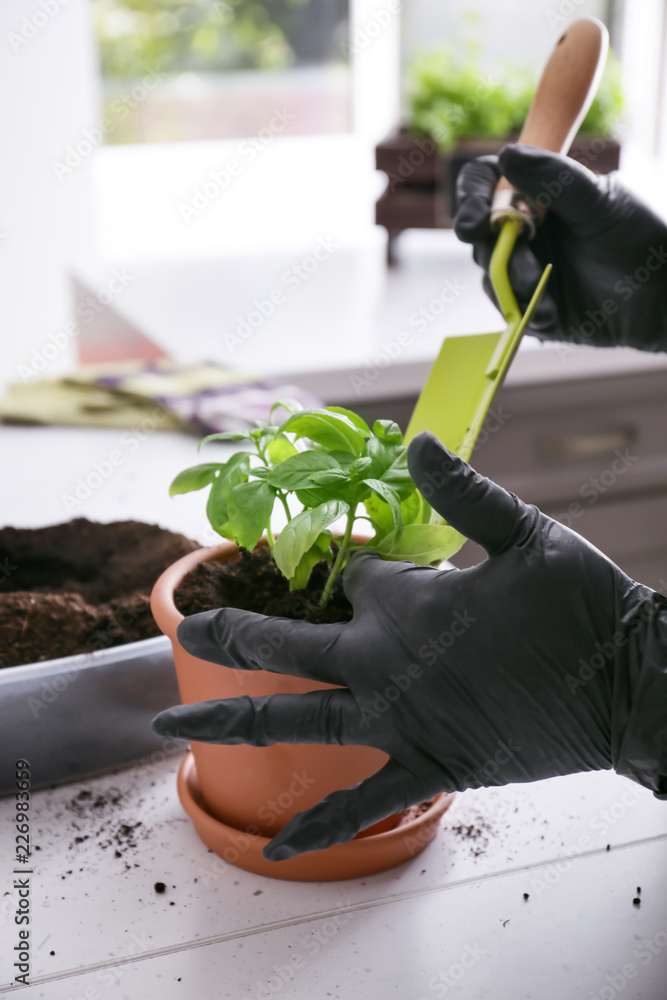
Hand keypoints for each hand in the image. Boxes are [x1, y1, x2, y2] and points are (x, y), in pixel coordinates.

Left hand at [152, 432, 666, 860]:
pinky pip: (362, 801)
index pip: (355, 577)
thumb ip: (463, 490)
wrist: (629, 688)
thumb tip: (414, 442)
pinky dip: (321, 825)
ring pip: (298, 718)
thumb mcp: (526, 534)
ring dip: (232, 717)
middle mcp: (385, 660)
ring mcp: (399, 720)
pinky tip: (274, 845)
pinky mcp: (428, 765)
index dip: (360, 570)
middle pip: (288, 644)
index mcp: (408, 600)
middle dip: (234, 634)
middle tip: (188, 629)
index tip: (371, 571)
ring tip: (173, 724)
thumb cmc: (581, 606)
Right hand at [454, 143, 666, 351]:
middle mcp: (526, 229)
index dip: (472, 196)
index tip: (476, 221)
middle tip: (516, 263)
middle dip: (494, 249)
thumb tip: (506, 155)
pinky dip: (523, 310)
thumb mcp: (600, 201)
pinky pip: (510, 309)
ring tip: (537, 287)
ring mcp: (526, 269)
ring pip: (492, 274)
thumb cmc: (638, 236)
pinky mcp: (533, 308)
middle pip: (482, 233)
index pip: (487, 183)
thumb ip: (555, 178)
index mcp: (536, 195)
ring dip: (509, 281)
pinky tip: (550, 313)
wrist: (661, 295)